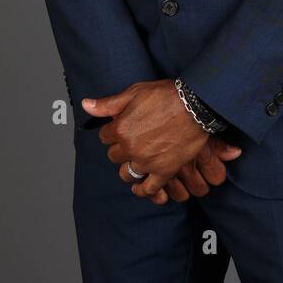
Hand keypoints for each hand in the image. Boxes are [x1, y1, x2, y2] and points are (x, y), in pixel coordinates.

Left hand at [81, 80, 241, 200]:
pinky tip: (139, 188)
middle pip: (114, 155)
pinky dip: (142, 191)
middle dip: (120, 148)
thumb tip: (86, 105)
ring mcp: (147, 162)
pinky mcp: (164, 171)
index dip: (113, 131)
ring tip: (135, 161)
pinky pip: (148, 189)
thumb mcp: (135, 92)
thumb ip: (108, 103)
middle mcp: (130, 148)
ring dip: (128, 167)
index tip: (121, 127)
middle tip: (132, 140)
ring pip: (127, 173)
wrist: (195, 106)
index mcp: (121, 128)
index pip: (105, 136)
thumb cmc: (167, 95)